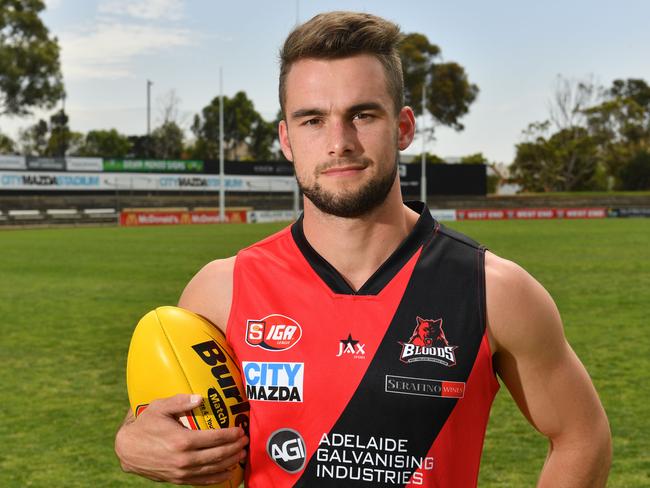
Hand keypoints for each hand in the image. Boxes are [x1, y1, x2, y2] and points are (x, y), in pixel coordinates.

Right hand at [115, 394, 248, 484]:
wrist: (126, 449)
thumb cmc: (144, 424)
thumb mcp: (159, 407)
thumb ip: (180, 401)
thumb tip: (200, 398)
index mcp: (182, 440)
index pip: (214, 438)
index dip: (230, 435)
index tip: (240, 430)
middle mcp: (183, 459)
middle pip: (217, 455)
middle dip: (234, 448)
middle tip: (245, 442)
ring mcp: (181, 472)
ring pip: (212, 469)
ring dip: (229, 462)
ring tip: (240, 455)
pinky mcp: (177, 479)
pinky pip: (201, 481)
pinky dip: (216, 478)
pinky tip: (226, 472)